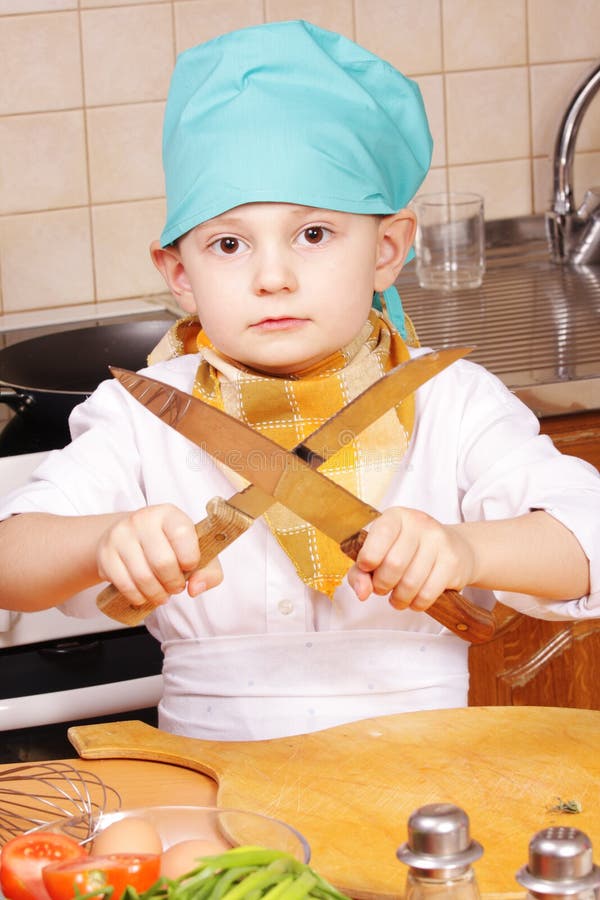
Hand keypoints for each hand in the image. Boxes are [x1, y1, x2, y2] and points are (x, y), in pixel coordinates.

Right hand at [96, 504, 222, 606]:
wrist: (128, 537)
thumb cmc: (168, 545)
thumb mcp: (194, 551)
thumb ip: (208, 571)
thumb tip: (196, 588)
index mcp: (168, 514)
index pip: (182, 534)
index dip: (190, 558)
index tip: (190, 566)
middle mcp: (142, 519)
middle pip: (163, 562)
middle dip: (174, 583)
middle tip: (176, 587)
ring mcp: (121, 536)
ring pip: (143, 577)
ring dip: (157, 594)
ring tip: (163, 594)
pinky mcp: (106, 554)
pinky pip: (124, 585)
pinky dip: (138, 597)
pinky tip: (145, 595)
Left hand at [347, 507, 476, 610]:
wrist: (457, 548)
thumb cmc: (409, 551)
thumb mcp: (381, 552)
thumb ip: (361, 572)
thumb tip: (362, 592)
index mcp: (396, 516)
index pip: (380, 535)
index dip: (368, 558)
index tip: (367, 568)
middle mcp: (419, 524)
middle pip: (393, 564)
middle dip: (382, 585)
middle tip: (382, 587)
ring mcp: (438, 542)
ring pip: (410, 583)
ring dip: (399, 598)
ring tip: (398, 596)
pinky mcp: (452, 562)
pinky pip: (427, 594)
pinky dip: (416, 604)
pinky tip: (414, 599)